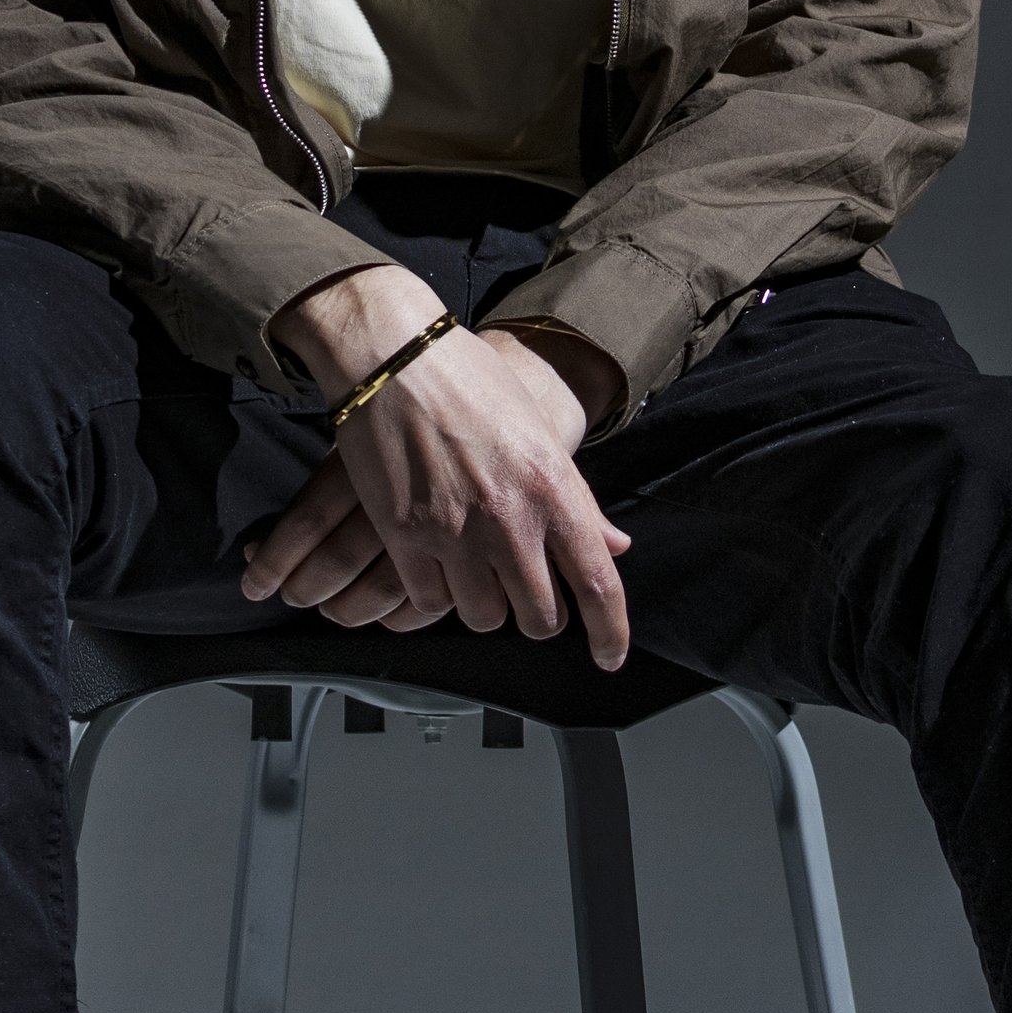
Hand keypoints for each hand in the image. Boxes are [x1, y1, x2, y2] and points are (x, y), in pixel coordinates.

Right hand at [250, 269, 632, 666]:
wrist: (396, 355)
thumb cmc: (471, 382)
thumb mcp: (540, 435)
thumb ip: (578, 500)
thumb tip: (615, 546)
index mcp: (554, 488)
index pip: (598, 583)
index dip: (611, 633)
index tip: (610, 657)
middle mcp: (510, 518)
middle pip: (540, 617)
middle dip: (538, 618)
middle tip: (528, 600)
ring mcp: (455, 531)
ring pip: (484, 617)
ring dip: (485, 607)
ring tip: (477, 577)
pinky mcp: (404, 536)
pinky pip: (429, 602)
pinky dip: (436, 596)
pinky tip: (436, 568)